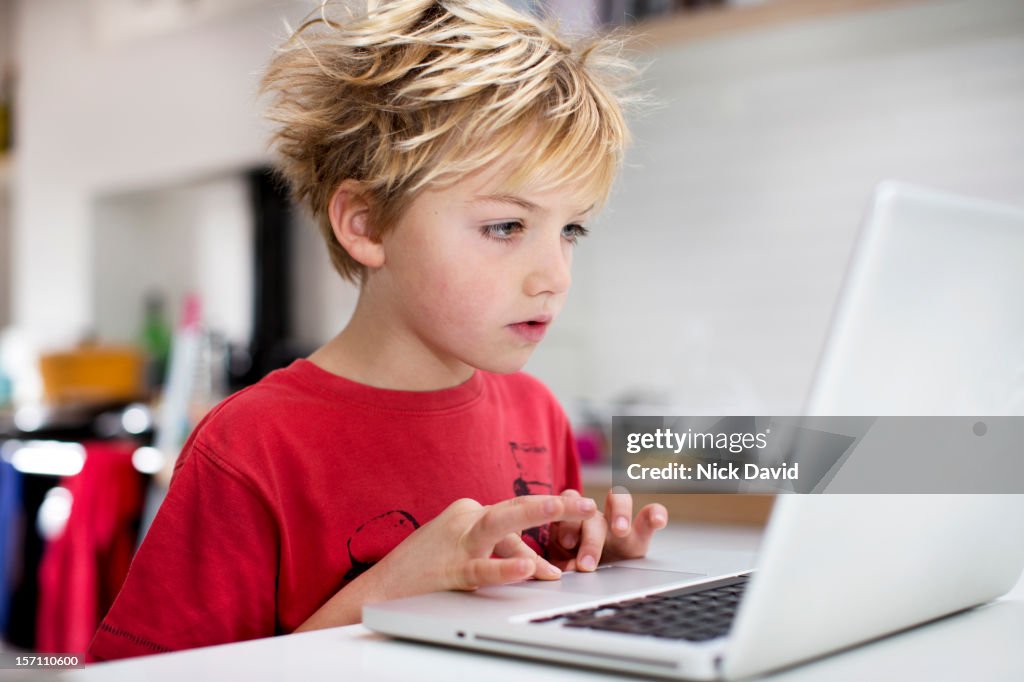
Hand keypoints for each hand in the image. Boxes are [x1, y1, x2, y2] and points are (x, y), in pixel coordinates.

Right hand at [372, 495, 599, 598]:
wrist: (381, 589)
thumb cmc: (424, 569)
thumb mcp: (462, 549)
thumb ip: (497, 550)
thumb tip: (534, 564)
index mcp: (469, 511)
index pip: (515, 515)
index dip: (549, 520)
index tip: (576, 513)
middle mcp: (464, 520)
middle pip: (514, 507)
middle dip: (553, 505)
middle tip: (587, 506)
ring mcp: (457, 543)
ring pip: (500, 525)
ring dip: (534, 515)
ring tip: (562, 508)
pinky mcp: (450, 571)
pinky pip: (482, 568)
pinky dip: (504, 567)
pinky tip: (526, 570)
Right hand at [548, 488, 667, 571]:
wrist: (573, 571)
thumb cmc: (599, 572)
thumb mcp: (610, 577)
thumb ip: (604, 573)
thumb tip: (582, 571)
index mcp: (628, 536)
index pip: (646, 518)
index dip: (654, 515)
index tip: (658, 521)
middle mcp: (608, 520)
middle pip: (619, 500)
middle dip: (621, 514)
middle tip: (621, 531)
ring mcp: (585, 515)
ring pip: (585, 506)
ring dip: (581, 525)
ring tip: (573, 546)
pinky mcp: (563, 514)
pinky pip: (561, 507)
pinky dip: (559, 524)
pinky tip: (559, 541)